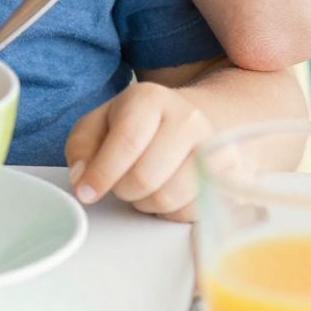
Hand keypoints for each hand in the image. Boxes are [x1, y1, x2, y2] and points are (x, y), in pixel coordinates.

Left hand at [64, 81, 213, 221]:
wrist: (188, 121)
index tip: (87, 193)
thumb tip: (82, 179)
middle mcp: (187, 118)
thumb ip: (81, 146)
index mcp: (149, 98)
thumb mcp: (99, 123)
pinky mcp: (229, 176)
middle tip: (121, 182)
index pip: (126, 142)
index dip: (102, 174)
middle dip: (124, 190)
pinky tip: (168, 191)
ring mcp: (213, 146)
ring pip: (169, 199)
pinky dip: (171, 211)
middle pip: (146, 177)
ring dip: (147, 203)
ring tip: (145, 186)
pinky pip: (190, 212)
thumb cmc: (136, 126)